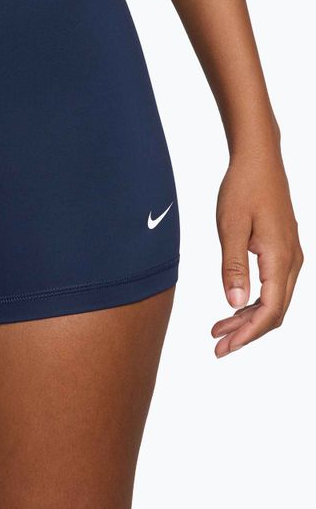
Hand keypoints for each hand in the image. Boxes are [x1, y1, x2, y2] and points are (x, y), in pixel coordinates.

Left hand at [211, 151, 302, 356]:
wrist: (259, 161)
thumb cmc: (243, 189)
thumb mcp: (230, 228)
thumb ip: (233, 266)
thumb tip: (235, 303)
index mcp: (281, 258)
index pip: (270, 310)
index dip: (248, 333)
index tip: (224, 347)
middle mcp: (292, 261)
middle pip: (275, 311)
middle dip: (247, 332)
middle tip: (217, 347)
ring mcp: (290, 256)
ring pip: (275, 300)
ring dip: (248, 318)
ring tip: (218, 331)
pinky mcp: (282, 250)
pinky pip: (273, 286)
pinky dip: (253, 301)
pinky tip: (233, 305)